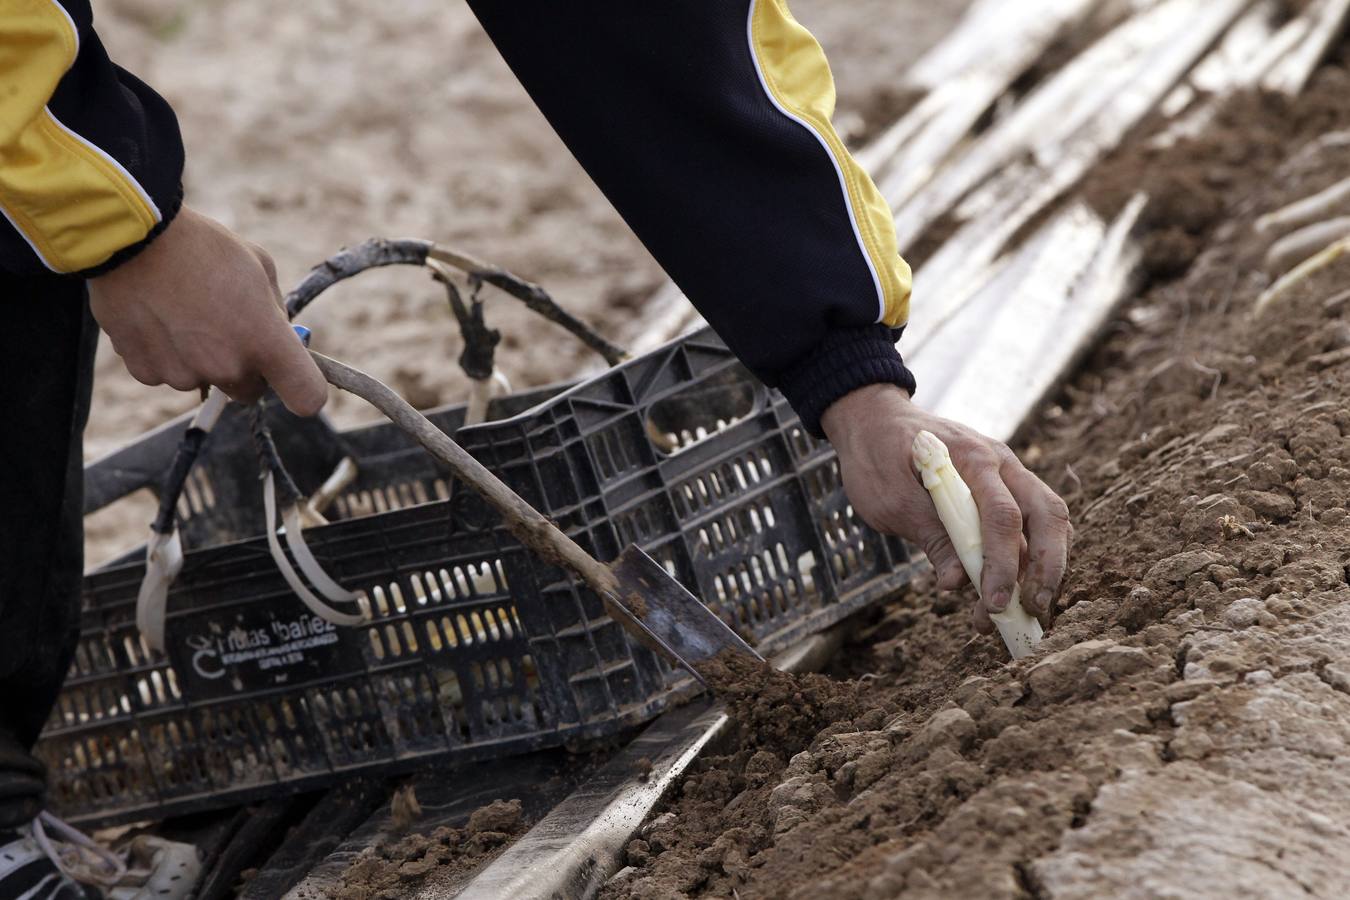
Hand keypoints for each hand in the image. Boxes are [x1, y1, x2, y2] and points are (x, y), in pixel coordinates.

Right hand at [88, 207, 326, 414]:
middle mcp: (229, 368)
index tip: (294, 376)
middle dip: (246, 367)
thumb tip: (279, 334)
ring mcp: (186, 374)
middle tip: (229, 329)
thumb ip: (275, 311)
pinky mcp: (148, 374)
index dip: (305, 390)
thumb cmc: (203, 247)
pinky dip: (165, 354)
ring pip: (206, 379)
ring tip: (184, 312)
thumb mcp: (260, 267)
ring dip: (201, 358)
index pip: (306, 397)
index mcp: (266, 343)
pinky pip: (167, 373)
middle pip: (250, 390)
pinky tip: (158, 318)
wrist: (132, 238)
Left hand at [821, 384, 1070, 633]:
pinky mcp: (1003, 487)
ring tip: (1022, 612)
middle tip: (1031, 611)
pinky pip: (1030, 522)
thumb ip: (929, 536)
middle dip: (1046, 568)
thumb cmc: (877, 457)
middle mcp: (1000, 462)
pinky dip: (1031, 555)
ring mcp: (1007, 473)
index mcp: (970, 458)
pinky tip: (1017, 587)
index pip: (1001, 515)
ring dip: (1042, 567)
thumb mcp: (889, 500)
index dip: (1002, 564)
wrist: (874, 420)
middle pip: (1046, 514)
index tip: (993, 604)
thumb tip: (957, 582)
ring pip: (1047, 519)